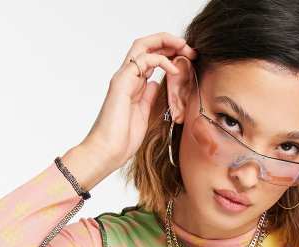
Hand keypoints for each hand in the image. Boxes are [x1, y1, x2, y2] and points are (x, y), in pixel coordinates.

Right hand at [81, 32, 197, 170]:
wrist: (107, 151)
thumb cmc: (123, 139)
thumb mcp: (143, 114)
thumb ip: (148, 97)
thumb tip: (155, 84)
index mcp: (132, 84)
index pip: (149, 57)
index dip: (168, 53)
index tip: (188, 57)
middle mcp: (126, 77)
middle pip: (146, 45)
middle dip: (169, 42)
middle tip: (190, 48)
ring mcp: (123, 78)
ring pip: (142, 46)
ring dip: (166, 43)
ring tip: (185, 49)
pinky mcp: (121, 83)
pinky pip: (142, 60)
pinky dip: (161, 60)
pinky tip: (174, 70)